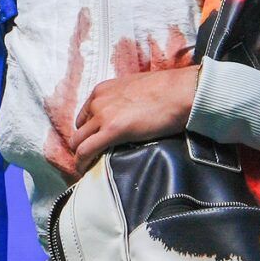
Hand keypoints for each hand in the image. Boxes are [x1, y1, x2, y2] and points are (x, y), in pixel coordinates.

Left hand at [71, 67, 198, 176]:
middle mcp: (99, 101)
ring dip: (81, 156)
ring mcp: (103, 115)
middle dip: (82, 145)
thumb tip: (127, 115)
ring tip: (88, 167)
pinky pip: (86, 151)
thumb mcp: (136, 89)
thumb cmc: (169, 90)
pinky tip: (84, 171)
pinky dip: (82, 163)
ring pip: (78, 142)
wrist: (181, 91)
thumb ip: (124, 100)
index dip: (88, 131)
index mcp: (103, 90)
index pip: (85, 115)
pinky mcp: (112, 130)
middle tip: (92, 157)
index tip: (95, 141)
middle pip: (79, 130)